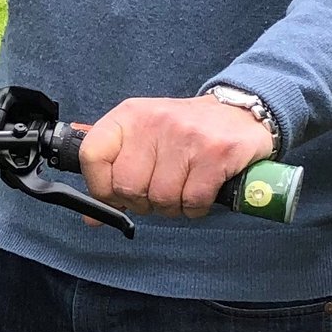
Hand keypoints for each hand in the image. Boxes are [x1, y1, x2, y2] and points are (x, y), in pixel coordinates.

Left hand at [77, 94, 275, 220]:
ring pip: (161, 198)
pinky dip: (195, 208)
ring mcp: (186, 136)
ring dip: (172, 207)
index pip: (92, 156)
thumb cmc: (184, 131)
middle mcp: (154, 122)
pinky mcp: (216, 153)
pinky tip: (200, 193)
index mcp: (129, 116)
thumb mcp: (143, 139)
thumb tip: (93, 218)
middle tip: (157, 194)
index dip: (100, 187)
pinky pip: (192, 201)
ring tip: (182, 190)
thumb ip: (114, 173)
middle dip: (142, 202)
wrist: (239, 113)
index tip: (116, 196)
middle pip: (128, 186)